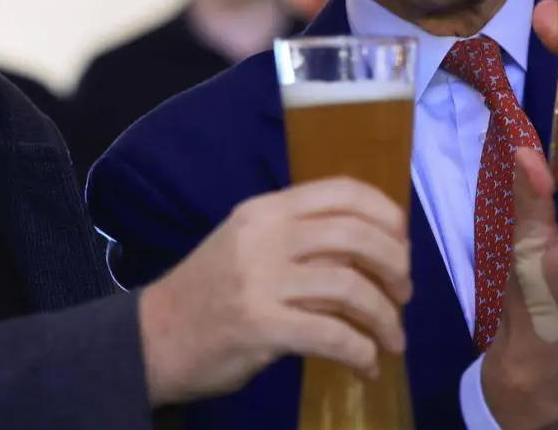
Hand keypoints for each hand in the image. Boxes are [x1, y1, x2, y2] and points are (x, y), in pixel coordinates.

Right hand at [137, 177, 411, 405]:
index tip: (402, 242)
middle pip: (356, 236)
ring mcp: (261, 280)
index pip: (343, 192)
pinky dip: (361, 352)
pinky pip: (333, 335)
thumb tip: (372, 247)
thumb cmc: (210, 292)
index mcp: (267, 210)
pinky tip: (366, 365)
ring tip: (391, 339)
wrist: (154, 337)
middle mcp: (266, 235)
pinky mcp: (261, 325)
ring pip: (351, 287)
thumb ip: (299, 236)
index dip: (386, 214)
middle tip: (403, 294)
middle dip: (395, 266)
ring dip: (385, 317)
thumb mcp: (248, 243)